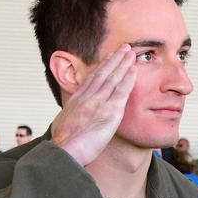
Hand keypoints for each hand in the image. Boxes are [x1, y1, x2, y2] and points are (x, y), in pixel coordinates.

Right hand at [51, 44, 136, 165]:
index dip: (102, 67)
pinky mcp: (110, 111)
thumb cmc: (64, 145)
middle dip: (114, 59)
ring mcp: (99, 102)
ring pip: (113, 77)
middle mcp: (88, 97)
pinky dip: (128, 78)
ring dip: (123, 63)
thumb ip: (69, 120)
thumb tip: (66, 122)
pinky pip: (122, 91)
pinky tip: (134, 69)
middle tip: (123, 48)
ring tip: (131, 52)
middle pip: (103, 73)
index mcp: (77, 100)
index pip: (92, 79)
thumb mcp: (62, 126)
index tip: (108, 57)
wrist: (66, 149)